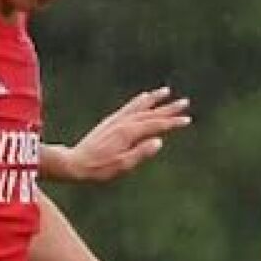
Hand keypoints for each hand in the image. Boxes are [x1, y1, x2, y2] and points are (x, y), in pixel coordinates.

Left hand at [64, 87, 191, 182]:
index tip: (187, 120)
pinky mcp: (109, 122)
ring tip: (166, 91)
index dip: (172, 123)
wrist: (73, 163)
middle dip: (168, 108)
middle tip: (185, 102)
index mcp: (128, 133)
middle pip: (150, 113)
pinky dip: (139, 101)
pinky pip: (128, 107)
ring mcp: (115, 121)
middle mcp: (123, 123)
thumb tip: (158, 142)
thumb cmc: (98, 169)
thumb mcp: (122, 166)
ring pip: (139, 106)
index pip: (155, 125)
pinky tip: (144, 97)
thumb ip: (140, 153)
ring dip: (154, 99)